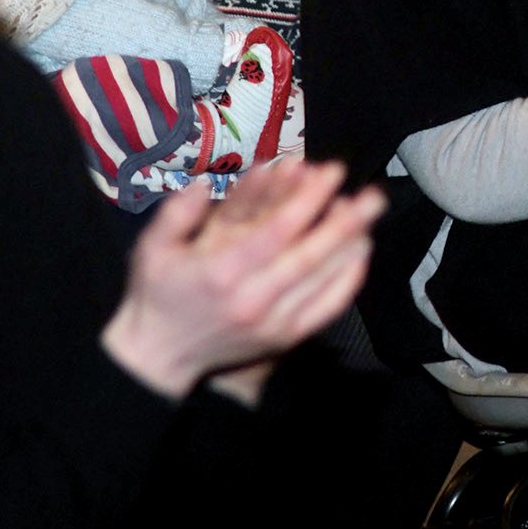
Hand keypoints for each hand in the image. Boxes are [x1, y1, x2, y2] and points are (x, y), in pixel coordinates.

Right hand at [100, 158, 382, 399]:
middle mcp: (252, 298)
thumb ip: (178, 212)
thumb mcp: (153, 246)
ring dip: (351, 246)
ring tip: (370, 216)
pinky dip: (348, 282)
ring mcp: (271, 323)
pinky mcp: (283, 339)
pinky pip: (325, 309)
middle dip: (346, 222)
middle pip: (310, 256)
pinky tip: (359, 255)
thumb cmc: (157, 292)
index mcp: (221, 271)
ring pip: (324, 281)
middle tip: (373, 194)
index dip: (309, 200)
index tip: (331, 173)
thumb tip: (202, 181)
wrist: (159, 355)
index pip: (277, 231)